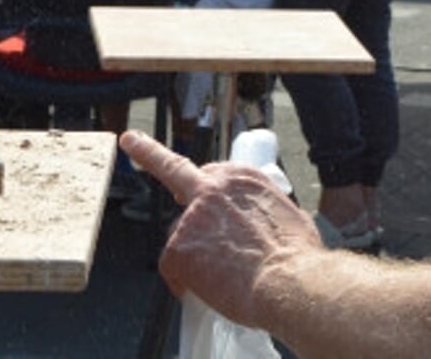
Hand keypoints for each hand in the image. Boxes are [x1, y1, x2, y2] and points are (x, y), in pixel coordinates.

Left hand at [119, 131, 322, 324]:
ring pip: (182, 234)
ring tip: (224, 276)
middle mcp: (213, 187)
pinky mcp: (178, 246)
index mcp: (242, 178)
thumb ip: (261, 214)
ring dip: (195, 255)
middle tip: (133, 144)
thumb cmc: (296, 258)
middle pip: (180, 180)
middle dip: (163, 175)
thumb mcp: (288, 217)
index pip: (208, 169)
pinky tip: (203, 289)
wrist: (289, 283)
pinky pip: (172, 266)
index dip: (191, 175)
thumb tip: (262, 229)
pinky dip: (184, 282)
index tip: (140, 141)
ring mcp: (192, 216)